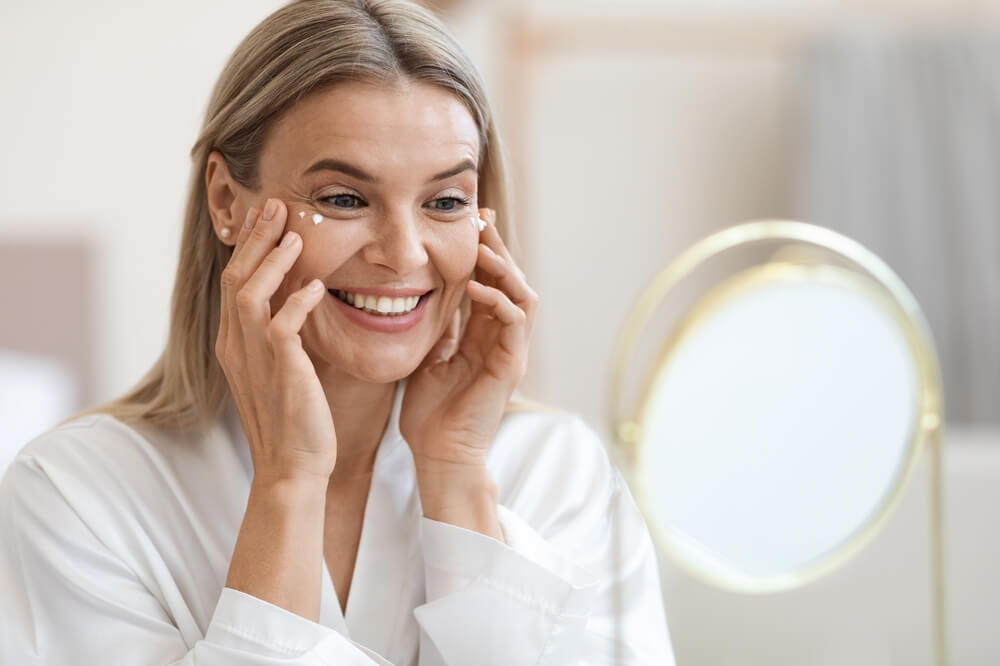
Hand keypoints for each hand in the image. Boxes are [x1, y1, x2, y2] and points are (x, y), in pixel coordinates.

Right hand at [216, 198, 336, 484]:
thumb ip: (282, 333)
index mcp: (235, 344)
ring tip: (295, 236)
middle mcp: (237, 347)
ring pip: (250, 294)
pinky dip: (297, 302)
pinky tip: (316, 287)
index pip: (234, 282)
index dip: (248, 247)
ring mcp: (254, 360)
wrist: (292, 469)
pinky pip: (282, 326)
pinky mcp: (281, 373)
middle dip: (255, 239)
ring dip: (272, 262)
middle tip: (275, 206)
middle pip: (236, 278)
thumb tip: (301, 296)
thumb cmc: (294, 420)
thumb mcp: (282, 369)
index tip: (266, 218)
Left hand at [400, 208, 538, 471]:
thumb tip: (430, 297)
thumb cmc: (431, 414)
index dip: (483, 254)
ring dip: (503, 268)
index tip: (469, 225)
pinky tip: (476, 288)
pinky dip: (499, 300)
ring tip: (481, 247)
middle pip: (512, 282)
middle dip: (497, 249)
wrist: (439, 455)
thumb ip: (440, 329)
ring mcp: (510, 353)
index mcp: (483, 337)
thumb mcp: (430, 357)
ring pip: (521, 296)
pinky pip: (513, 322)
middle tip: (481, 220)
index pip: (492, 284)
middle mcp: (503, 341)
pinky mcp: (510, 366)